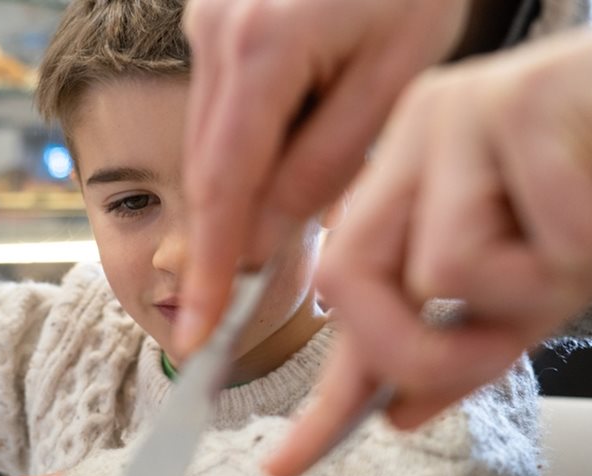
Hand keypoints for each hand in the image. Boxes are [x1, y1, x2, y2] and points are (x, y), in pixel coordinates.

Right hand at [175, 0, 471, 354]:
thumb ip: (325, 163)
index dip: (208, 266)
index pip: (224, 184)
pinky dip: (241, 152)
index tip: (195, 330)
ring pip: (208, 140)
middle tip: (224, 309)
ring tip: (269, 227)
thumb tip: (259, 237)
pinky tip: (277, 163)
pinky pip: (216, 108)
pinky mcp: (209, 21)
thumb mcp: (395, 76)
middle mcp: (215, 33)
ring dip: (236, 194)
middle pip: (206, 167)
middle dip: (218, 241)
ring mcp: (204, 22)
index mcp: (263, 47)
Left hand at [265, 28, 591, 475]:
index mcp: (404, 173)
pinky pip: (539, 234)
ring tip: (582, 243)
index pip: (340, 289)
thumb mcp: (526, 291)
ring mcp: (459, 110)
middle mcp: (412, 133)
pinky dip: (589, 244)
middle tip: (493, 350)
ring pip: (444, 265)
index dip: (319, 392)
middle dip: (415, 351)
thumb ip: (458, 347)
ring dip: (529, 291)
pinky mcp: (522, 99)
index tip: (284, 465)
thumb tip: (397, 411)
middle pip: (348, 273)